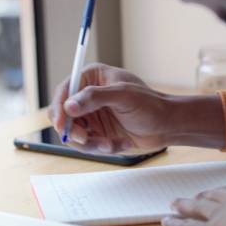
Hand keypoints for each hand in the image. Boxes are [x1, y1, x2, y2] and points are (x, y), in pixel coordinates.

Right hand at [48, 63, 225, 154]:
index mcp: (91, 78)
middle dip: (73, 131)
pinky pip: (88, 145)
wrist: (167, 125)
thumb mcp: (123, 95)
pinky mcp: (97, 133)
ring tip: (110, 145)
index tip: (61, 125)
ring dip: (91, 143)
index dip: (58, 108)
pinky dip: (102, 148)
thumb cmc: (150, 104)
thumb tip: (69, 106)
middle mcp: (87, 96)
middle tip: (85, 140)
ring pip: (73, 134)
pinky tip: (120, 144)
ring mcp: (91, 116)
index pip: (64, 91)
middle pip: (63, 115)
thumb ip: (95, 97)